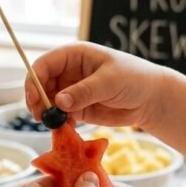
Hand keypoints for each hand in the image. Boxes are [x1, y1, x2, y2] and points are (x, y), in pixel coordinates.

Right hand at [26, 41, 160, 126]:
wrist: (151, 98)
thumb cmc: (134, 79)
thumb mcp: (109, 81)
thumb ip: (84, 91)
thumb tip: (59, 101)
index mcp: (74, 56)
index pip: (44, 65)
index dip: (34, 80)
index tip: (33, 99)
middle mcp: (69, 72)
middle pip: (41, 85)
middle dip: (37, 101)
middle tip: (41, 118)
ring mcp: (72, 91)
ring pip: (49, 103)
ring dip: (48, 115)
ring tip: (56, 126)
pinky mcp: (78, 109)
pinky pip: (61, 117)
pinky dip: (59, 124)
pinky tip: (67, 130)